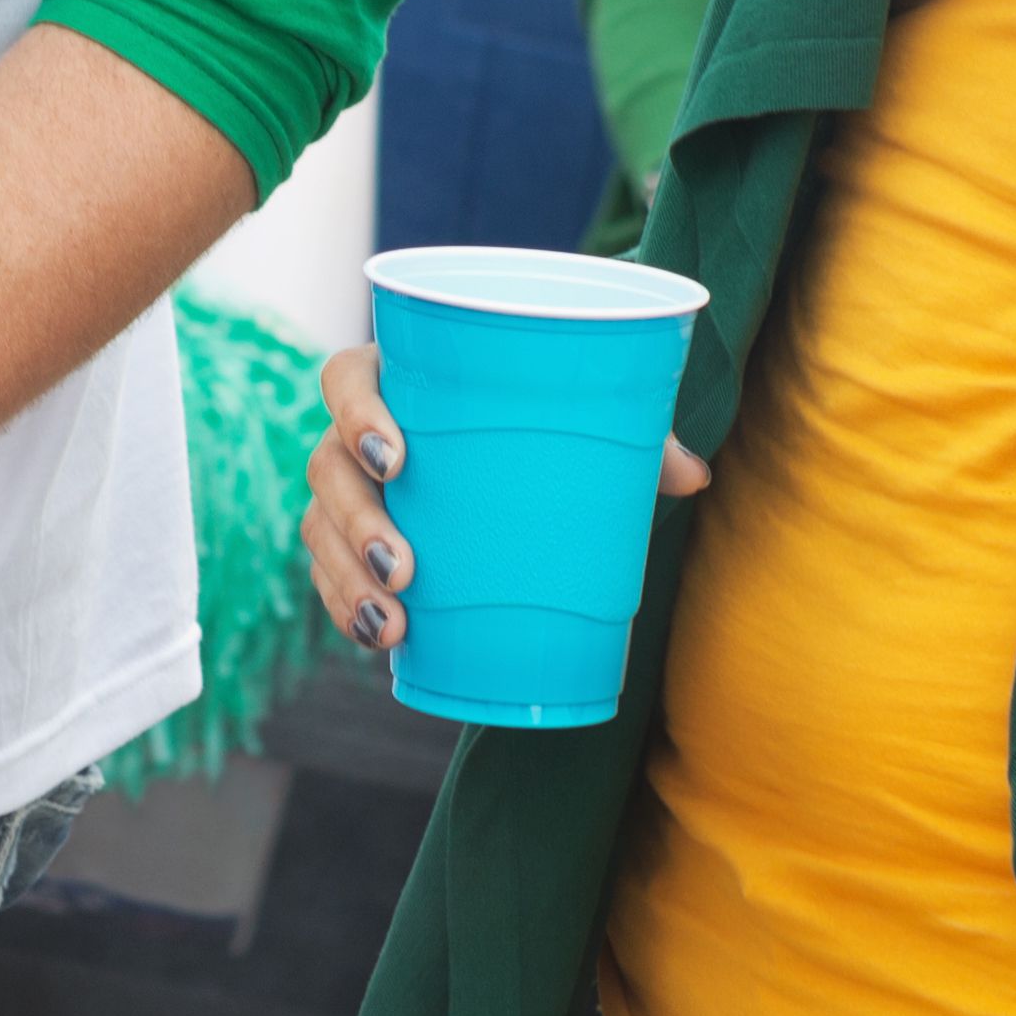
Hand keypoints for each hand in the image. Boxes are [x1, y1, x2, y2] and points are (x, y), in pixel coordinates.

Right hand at [303, 337, 710, 663]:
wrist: (520, 457)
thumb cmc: (543, 423)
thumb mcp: (587, 421)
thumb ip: (633, 438)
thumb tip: (694, 476)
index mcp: (399, 377)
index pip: (346, 379)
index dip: (357, 412)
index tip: (398, 456)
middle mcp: (360, 431)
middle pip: (328, 466)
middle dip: (358, 521)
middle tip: (407, 569)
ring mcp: (351, 489)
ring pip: (320, 528)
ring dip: (346, 578)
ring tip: (392, 624)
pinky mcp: (354, 543)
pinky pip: (330, 574)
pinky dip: (346, 607)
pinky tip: (376, 638)